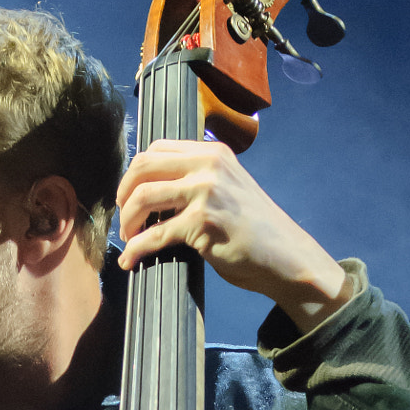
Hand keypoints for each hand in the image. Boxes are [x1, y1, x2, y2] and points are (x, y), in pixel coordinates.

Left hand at [115, 139, 353, 334]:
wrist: (285, 257)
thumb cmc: (256, 229)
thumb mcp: (229, 188)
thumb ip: (199, 180)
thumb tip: (157, 190)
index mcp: (213, 152)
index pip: (157, 148)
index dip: (134, 173)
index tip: (130, 195)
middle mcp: (208, 165)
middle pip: (143, 167)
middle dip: (123, 194)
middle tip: (123, 217)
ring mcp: (205, 192)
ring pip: (143, 197)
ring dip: (127, 221)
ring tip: (128, 237)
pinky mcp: (202, 223)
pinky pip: (155, 234)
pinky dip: (136, 249)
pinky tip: (129, 260)